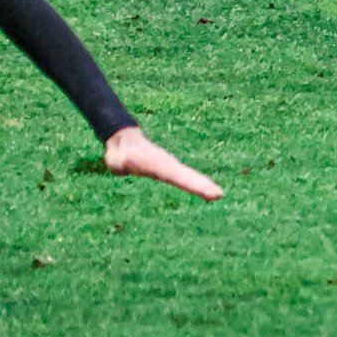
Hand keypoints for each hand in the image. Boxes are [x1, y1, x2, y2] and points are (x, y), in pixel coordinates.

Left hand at [104, 125, 222, 200]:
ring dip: (204, 186)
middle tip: (219, 195)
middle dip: (202, 185)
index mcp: (158, 164)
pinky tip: (210, 195)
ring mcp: (171, 168)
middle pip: (187, 176)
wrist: (125, 141)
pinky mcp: (170, 171)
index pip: (177, 176)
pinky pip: (186, 180)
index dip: (192, 184)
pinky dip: (199, 186)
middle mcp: (168, 165)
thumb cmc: (121, 154)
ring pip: (190, 177)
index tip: (206, 190)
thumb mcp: (117, 159)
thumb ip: (119, 162)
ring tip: (218, 195)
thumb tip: (121, 164)